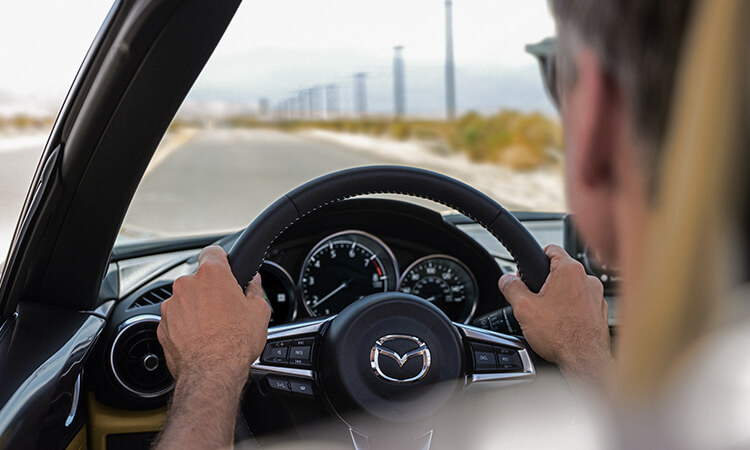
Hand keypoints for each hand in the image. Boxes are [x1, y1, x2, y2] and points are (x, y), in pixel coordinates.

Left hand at [157, 246, 270, 387]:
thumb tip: (254, 282)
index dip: (222, 259)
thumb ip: (255, 290)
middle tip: (226, 308)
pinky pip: (176, 319)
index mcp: (212, 275)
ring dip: (197, 309)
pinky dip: (185, 326)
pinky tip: (201, 339)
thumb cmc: (235, 343)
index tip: (227, 268)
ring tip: (214, 329)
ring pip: (186, 300)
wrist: (212, 373)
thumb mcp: (259, 311)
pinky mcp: (162, 326)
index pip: (213, 252)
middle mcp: (187, 286)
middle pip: (199, 279)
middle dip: (211, 291)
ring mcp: (171, 306)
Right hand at [499, 245, 611, 385]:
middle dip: (545, 283)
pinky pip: (583, 303)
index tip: (529, 269)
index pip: (551, 249)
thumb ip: (511, 288)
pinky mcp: (601, 312)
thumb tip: (506, 280)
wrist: (585, 361)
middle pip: (560, 271)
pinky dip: (572, 310)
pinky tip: (562, 324)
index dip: (536, 257)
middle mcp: (588, 279)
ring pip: (572, 288)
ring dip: (560, 297)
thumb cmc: (561, 335)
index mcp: (569, 270)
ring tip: (549, 316)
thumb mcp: (524, 308)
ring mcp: (597, 296)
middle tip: (534, 300)